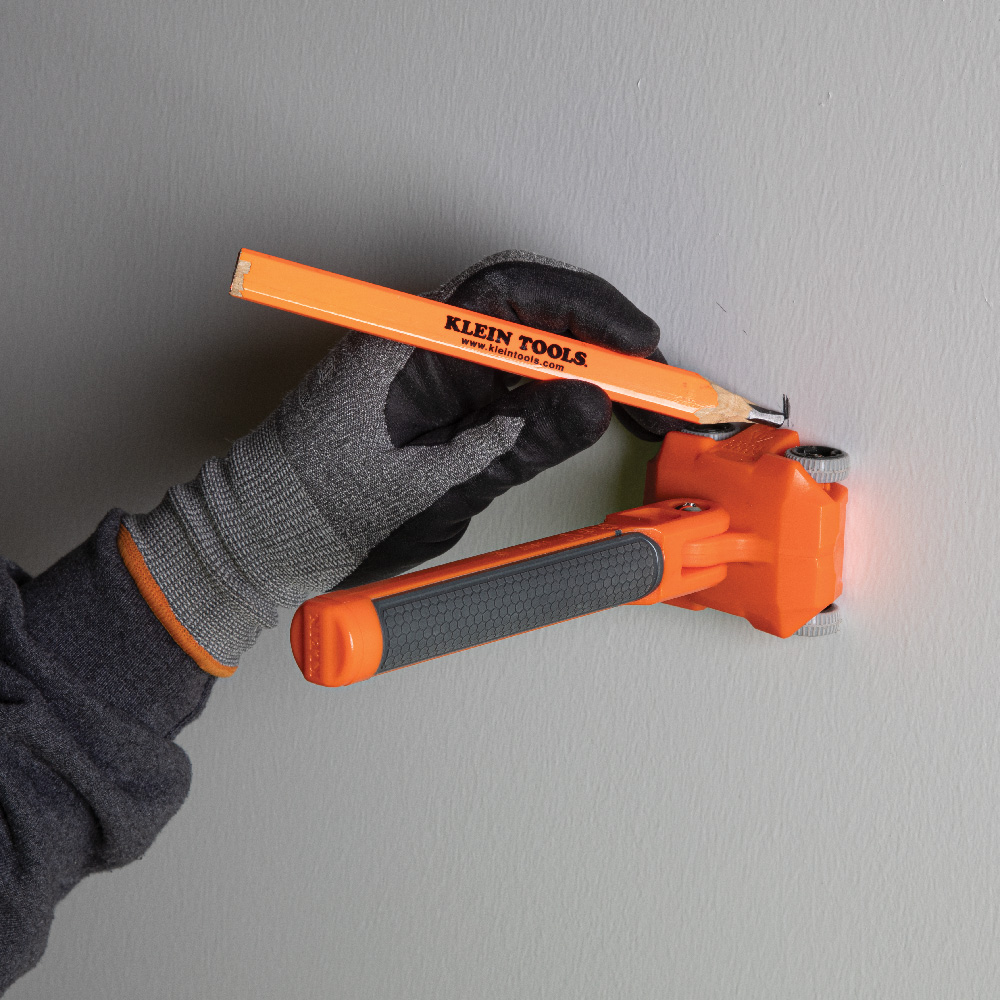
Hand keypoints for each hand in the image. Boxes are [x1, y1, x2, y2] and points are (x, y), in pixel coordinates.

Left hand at [121, 250, 661, 673]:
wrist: (259, 540)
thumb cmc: (319, 515)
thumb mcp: (432, 488)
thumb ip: (514, 445)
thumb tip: (588, 404)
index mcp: (406, 348)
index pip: (509, 297)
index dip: (582, 312)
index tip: (635, 344)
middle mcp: (418, 347)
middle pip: (522, 309)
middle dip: (592, 330)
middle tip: (647, 369)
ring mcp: (424, 373)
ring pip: (517, 343)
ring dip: (577, 360)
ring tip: (630, 391)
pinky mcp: (431, 405)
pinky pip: (501, 381)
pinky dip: (548, 391)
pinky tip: (579, 408)